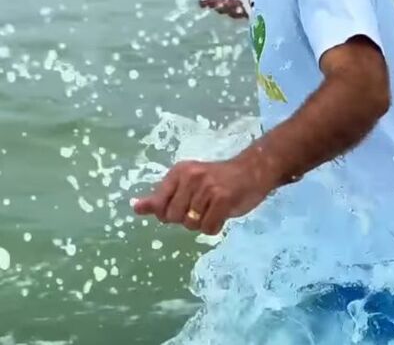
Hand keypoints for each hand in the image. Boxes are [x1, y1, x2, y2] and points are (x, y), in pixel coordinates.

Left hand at [132, 156, 278, 234]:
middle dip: (187, 219)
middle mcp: (190, 177)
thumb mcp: (186, 183)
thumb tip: (135, 208)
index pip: (158, 206)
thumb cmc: (219, 179)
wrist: (254, 170)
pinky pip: (208, 227)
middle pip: (173, 218)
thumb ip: (161, 197)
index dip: (170, 213)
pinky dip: (215, 226)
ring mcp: (207, 187)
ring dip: (203, 223)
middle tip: (203, 207)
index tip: (185, 205)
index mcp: (178, 172)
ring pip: (191, 225)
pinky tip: (223, 214)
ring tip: (214, 208)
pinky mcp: (223, 198)